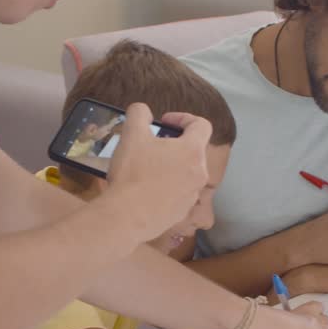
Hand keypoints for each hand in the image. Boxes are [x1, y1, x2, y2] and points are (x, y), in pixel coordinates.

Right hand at [103, 103, 211, 242]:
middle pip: (194, 150)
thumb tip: (143, 111)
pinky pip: (179, 193)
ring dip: (171, 166)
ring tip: (147, 169)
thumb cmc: (132, 173)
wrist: (126, 217)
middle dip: (175, 144)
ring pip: (187, 173)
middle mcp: (200, 173)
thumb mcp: (131, 135)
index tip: (164, 122)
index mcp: (192, 151)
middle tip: (152, 145)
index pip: (202, 125)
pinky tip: (146, 190)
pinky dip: (167, 187)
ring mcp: (193, 195)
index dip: (183, 118)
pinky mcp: (182, 212)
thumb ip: (139, 114)